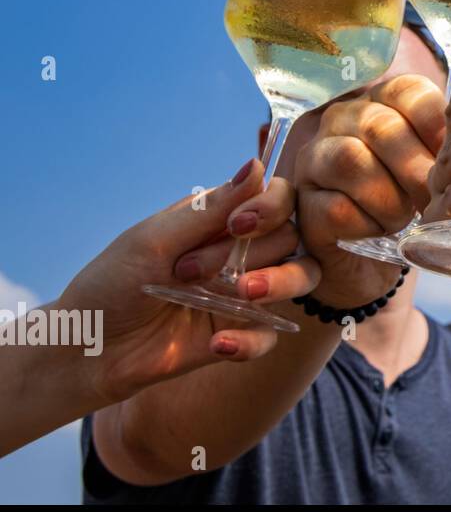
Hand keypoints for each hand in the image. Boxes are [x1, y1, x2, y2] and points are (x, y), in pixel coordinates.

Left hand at [59, 159, 318, 403]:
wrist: (87, 347)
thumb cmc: (113, 283)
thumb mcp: (155, 240)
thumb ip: (211, 208)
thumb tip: (257, 164)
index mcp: (222, 221)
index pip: (278, 199)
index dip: (271, 208)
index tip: (237, 225)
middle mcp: (242, 252)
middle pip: (290, 237)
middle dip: (250, 252)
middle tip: (189, 271)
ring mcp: (245, 293)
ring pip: (301, 277)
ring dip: (279, 283)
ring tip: (242, 294)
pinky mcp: (242, 333)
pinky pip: (272, 334)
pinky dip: (251, 340)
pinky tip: (217, 344)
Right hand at [295, 75, 445, 307]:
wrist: (381, 256)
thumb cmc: (419, 197)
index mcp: (385, 100)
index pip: (411, 91)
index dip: (443, 124)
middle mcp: (345, 119)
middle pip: (381, 126)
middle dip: (421, 167)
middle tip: (440, 196)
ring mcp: (317, 160)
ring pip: (351, 161)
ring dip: (393, 196)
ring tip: (412, 215)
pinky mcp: (305, 204)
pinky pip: (336, 207)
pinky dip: (371, 223)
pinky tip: (388, 231)